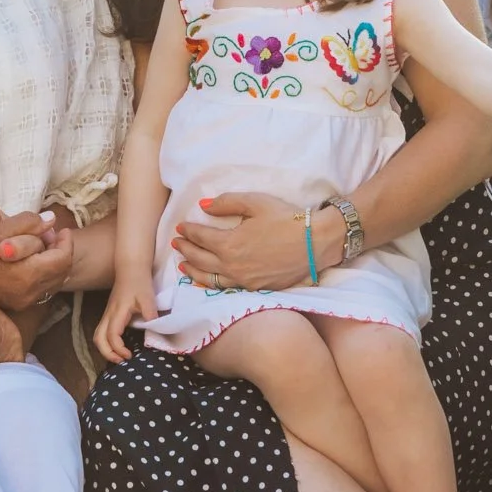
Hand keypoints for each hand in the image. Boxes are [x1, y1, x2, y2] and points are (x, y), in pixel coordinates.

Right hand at [0, 216, 74, 312]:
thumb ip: (26, 223)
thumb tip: (51, 220)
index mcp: (26, 273)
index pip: (62, 258)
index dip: (65, 241)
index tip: (63, 230)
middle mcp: (28, 291)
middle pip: (62, 271)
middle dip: (62, 252)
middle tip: (57, 238)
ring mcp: (23, 300)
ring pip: (54, 281)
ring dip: (55, 264)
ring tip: (48, 249)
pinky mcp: (17, 304)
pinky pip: (44, 288)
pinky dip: (45, 274)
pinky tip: (37, 262)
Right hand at [95, 277, 157, 364]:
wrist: (131, 267)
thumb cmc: (139, 282)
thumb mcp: (148, 298)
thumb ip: (150, 314)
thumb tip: (154, 331)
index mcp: (118, 312)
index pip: (112, 335)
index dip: (118, 349)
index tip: (130, 355)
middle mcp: (109, 314)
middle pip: (98, 339)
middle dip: (107, 353)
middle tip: (122, 361)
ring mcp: (107, 313)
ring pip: (98, 335)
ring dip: (105, 349)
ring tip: (119, 357)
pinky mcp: (109, 313)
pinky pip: (102, 331)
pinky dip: (106, 342)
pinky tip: (119, 346)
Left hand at [170, 189, 345, 291]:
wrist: (315, 243)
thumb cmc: (286, 219)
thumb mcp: (255, 202)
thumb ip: (227, 203)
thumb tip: (204, 206)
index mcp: (229, 244)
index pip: (200, 237)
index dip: (188, 231)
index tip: (180, 226)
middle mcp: (232, 266)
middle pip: (200, 259)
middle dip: (185, 250)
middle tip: (176, 243)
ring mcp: (243, 280)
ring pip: (209, 278)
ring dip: (193, 270)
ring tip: (183, 264)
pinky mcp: (255, 289)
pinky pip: (225, 287)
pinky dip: (210, 283)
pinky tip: (207, 279)